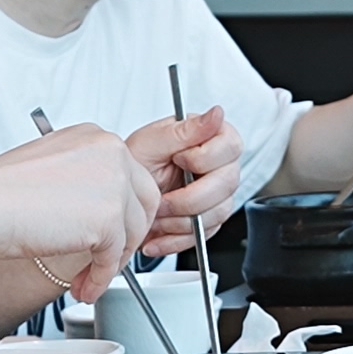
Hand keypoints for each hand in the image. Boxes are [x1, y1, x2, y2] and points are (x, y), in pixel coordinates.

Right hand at [0, 124, 162, 303]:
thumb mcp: (52, 169)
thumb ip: (82, 182)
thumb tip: (98, 211)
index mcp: (97, 139)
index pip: (131, 178)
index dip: (123, 213)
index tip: (112, 233)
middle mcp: (112, 154)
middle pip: (144, 203)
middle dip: (126, 238)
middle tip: (106, 260)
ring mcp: (115, 185)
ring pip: (131, 234)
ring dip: (111, 263)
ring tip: (87, 280)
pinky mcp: (109, 218)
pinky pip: (112, 258)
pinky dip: (99, 278)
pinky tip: (84, 287)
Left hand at [125, 106, 244, 257]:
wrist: (122, 194)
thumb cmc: (135, 163)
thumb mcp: (151, 143)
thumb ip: (184, 130)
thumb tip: (216, 114)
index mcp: (212, 138)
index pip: (230, 147)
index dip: (203, 158)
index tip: (178, 159)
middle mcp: (221, 166)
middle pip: (226, 185)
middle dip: (188, 198)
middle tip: (162, 199)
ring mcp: (218, 195)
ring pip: (217, 214)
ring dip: (181, 221)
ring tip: (156, 216)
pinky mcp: (210, 221)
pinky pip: (204, 236)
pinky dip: (176, 239)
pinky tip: (157, 233)